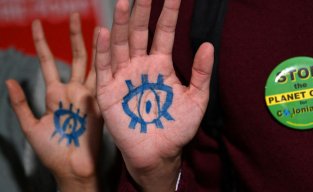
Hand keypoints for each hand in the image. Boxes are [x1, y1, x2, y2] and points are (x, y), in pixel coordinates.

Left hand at [6, 14, 101, 191]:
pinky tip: (111, 49)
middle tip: (74, 14)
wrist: (72, 168)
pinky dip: (107, 64)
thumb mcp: (31, 127)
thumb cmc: (52, 151)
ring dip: (95, 45)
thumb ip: (20, 104)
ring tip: (98, 25)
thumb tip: (9, 80)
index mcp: (56, 94)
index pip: (49, 62)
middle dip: (74, 36)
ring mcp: (89, 95)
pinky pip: (104, 80)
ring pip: (94, 64)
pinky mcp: (101, 102)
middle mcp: (74, 91)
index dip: (42, 43)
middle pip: (75, 57)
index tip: (37, 24)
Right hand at [95, 0, 213, 190]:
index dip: (168, 12)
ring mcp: (123, 77)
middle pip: (138, 32)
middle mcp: (140, 66)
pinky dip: (103, 51)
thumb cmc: (177, 128)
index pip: (163, 32)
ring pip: (120, 45)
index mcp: (161, 65)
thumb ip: (201, 73)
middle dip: (140, 11)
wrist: (159, 153)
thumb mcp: (196, 100)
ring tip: (122, 3)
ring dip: (119, 24)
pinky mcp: (108, 92)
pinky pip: (104, 68)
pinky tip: (104, 32)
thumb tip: (209, 45)